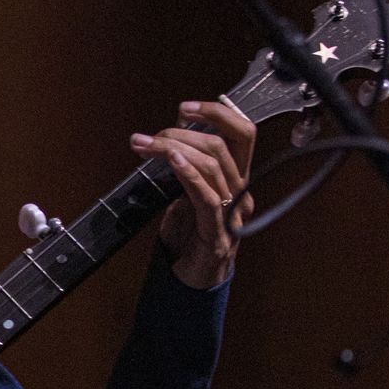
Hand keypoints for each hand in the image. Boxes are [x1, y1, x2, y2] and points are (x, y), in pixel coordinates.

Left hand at [132, 99, 256, 288]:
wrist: (191, 280)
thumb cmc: (189, 237)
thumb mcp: (185, 191)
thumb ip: (184, 166)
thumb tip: (168, 137)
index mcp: (235, 178)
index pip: (241, 132)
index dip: (217, 113)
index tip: (185, 108)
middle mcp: (240, 192)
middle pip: (222, 145)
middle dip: (183, 131)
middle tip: (151, 137)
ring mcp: (233, 213)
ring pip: (212, 165)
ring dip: (173, 149)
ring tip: (146, 146)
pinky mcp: (219, 234)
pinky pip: (208, 197)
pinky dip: (189, 174)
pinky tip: (173, 161)